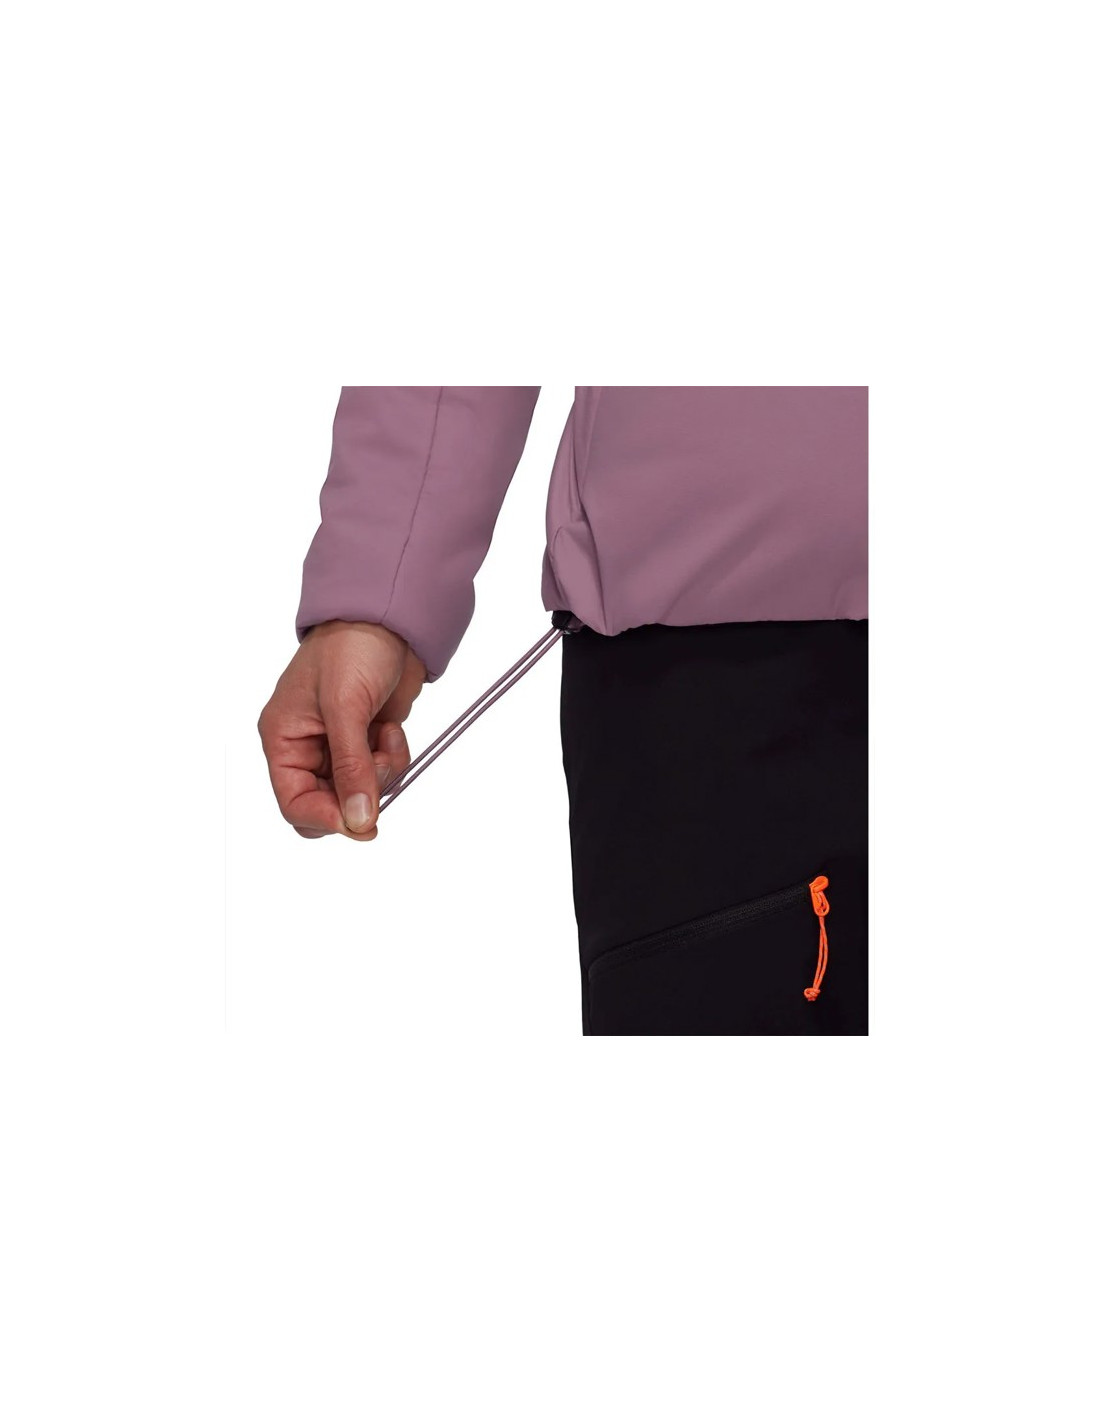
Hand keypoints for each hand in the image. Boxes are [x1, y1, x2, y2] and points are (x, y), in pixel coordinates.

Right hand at [258, 621, 425, 840]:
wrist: (389, 618)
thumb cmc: (351, 647)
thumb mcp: (346, 707)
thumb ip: (351, 767)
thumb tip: (357, 821)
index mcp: (283, 738)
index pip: (293, 803)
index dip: (325, 819)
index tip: (361, 824)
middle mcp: (306, 747)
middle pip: (327, 805)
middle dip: (358, 795)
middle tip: (380, 772)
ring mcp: (338, 746)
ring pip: (359, 794)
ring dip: (381, 772)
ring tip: (386, 735)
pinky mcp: (366, 742)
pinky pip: (381, 774)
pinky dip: (393, 758)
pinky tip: (391, 728)